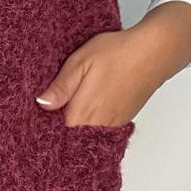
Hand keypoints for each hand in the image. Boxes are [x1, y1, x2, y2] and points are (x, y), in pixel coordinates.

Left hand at [35, 27, 166, 127]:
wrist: (154, 52)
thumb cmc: (118, 53)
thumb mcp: (80, 62)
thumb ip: (60, 87)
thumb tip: (42, 104)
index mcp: (82, 113)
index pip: (56, 132)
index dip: (45, 125)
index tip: (36, 118)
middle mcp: (97, 124)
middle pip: (71, 137)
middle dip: (60, 128)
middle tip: (53, 111)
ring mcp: (112, 125)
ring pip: (86, 134)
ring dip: (77, 125)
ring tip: (71, 107)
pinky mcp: (123, 120)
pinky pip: (101, 129)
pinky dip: (92, 122)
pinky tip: (89, 106)